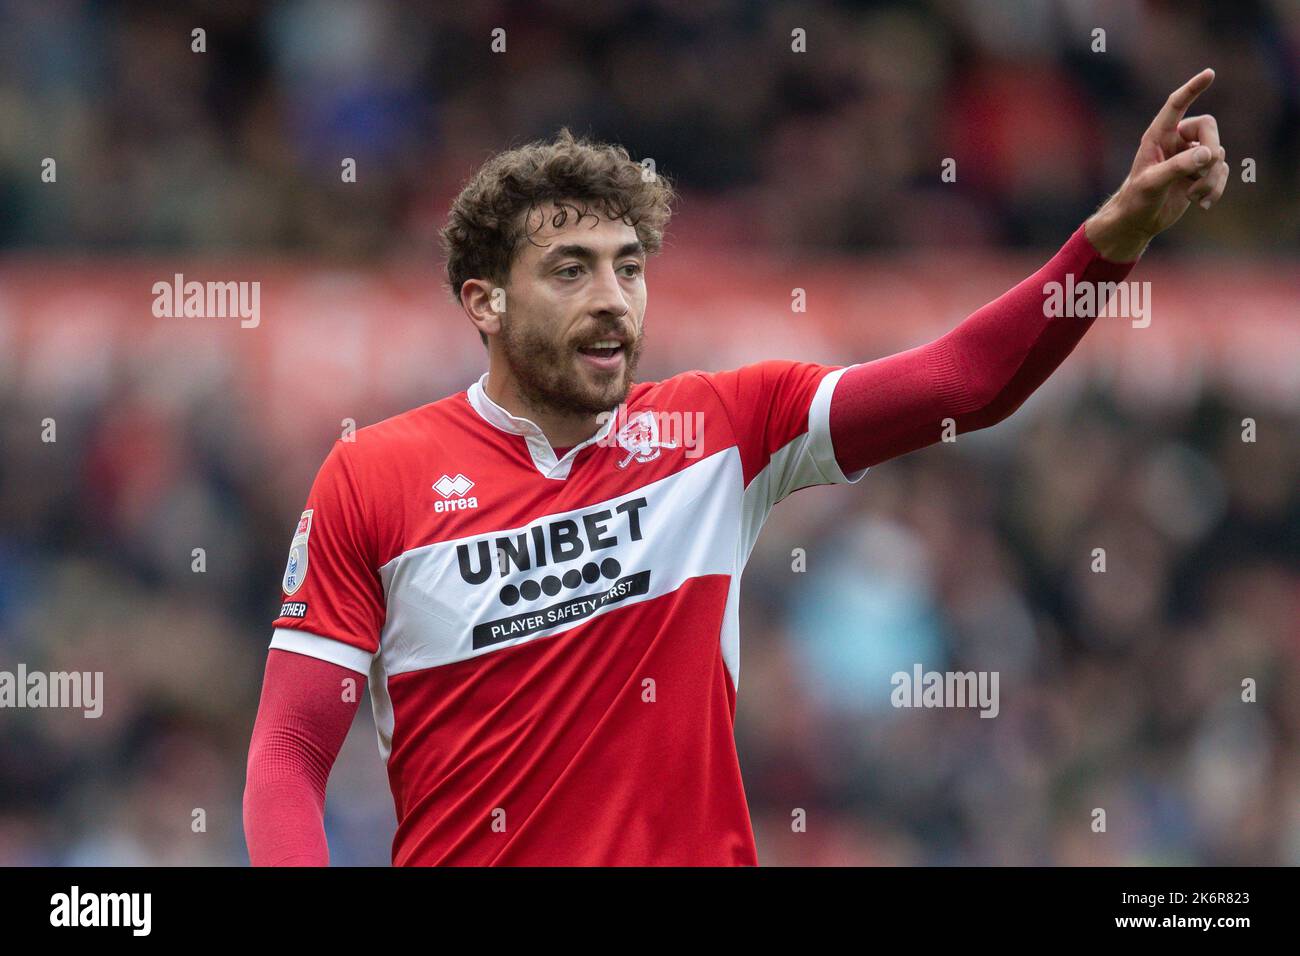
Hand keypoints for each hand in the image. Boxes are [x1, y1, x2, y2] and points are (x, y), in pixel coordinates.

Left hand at [1085, 68, 1227, 261]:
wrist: (1138, 222)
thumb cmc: (1137, 200)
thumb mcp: (1153, 184)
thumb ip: (1179, 167)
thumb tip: (1210, 154)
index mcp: (1158, 136)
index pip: (1176, 105)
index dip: (1192, 89)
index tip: (1209, 73)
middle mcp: (1176, 141)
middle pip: (1209, 128)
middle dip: (1211, 152)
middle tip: (1202, 172)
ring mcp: (1190, 156)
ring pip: (1218, 154)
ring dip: (1211, 178)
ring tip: (1194, 196)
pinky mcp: (1200, 172)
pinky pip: (1222, 171)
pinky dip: (1216, 187)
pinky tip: (1203, 203)